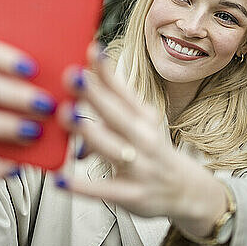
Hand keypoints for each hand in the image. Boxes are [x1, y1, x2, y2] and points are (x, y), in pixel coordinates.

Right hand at [0, 35, 56, 177]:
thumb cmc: (1, 107)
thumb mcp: (13, 90)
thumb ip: (37, 81)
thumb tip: (79, 78)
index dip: (1, 56)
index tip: (33, 68)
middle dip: (11, 94)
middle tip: (47, 105)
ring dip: (1, 125)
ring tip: (34, 133)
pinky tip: (15, 169)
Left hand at [56, 43, 226, 232]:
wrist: (186, 191)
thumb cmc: (153, 151)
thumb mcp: (140, 123)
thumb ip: (113, 103)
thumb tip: (84, 74)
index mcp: (143, 118)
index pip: (123, 91)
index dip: (107, 72)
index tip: (91, 50)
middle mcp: (144, 139)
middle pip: (117, 114)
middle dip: (94, 95)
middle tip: (72, 76)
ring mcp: (140, 167)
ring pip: (112, 148)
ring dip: (89, 132)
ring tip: (67, 115)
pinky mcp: (132, 195)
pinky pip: (104, 190)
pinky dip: (82, 186)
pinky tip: (60, 179)